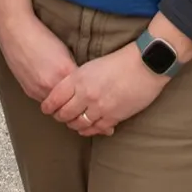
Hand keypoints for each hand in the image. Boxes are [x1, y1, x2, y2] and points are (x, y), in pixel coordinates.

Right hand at [0, 9, 77, 103]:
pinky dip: (48, 97)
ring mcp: (39, 90)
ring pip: (56, 105)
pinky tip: (49, 86)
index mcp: (65, 72)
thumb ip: (72, 70)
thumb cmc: (40, 36)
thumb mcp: (65, 51)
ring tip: (63, 94)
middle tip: (77, 97)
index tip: (88, 91)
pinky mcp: (29, 92)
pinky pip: (43, 100)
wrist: (16, 33)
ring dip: (60, 102)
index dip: (85, 91)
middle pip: (70, 102)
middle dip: (74, 101)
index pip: (82, 91)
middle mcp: (52, 84)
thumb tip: (78, 82)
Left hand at [43, 45, 166, 136]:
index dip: (48, 106)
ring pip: (78, 124)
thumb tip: (67, 92)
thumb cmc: (119, 61)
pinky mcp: (113, 117)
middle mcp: (86, 95)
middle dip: (60, 117)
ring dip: (73, 125)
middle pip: (64, 114)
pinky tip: (86, 128)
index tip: (46, 108)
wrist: (145, 64)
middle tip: (59, 116)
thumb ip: (77, 79)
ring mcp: (99, 108)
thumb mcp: (92, 65)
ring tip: (73, 122)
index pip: (55, 98)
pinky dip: (88, 130)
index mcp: (78, 79)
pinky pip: (95, 129)